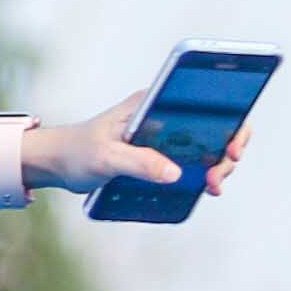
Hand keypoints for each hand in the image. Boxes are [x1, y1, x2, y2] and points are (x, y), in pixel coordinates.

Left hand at [24, 95, 252, 200]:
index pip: (206, 101)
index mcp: (154, 102)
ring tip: (211, 187)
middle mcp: (164, 115)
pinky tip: (200, 189)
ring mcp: (163, 135)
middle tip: (217, 179)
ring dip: (215, 166)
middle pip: (214, 127)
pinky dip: (199, 175)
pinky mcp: (157, 154)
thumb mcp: (107, 158)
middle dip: (225, 152)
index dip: (231, 121)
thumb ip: (139, 163)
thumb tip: (175, 173)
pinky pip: (188, 161)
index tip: (233, 146)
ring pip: (204, 147)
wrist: (57, 163)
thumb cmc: (78, 151)